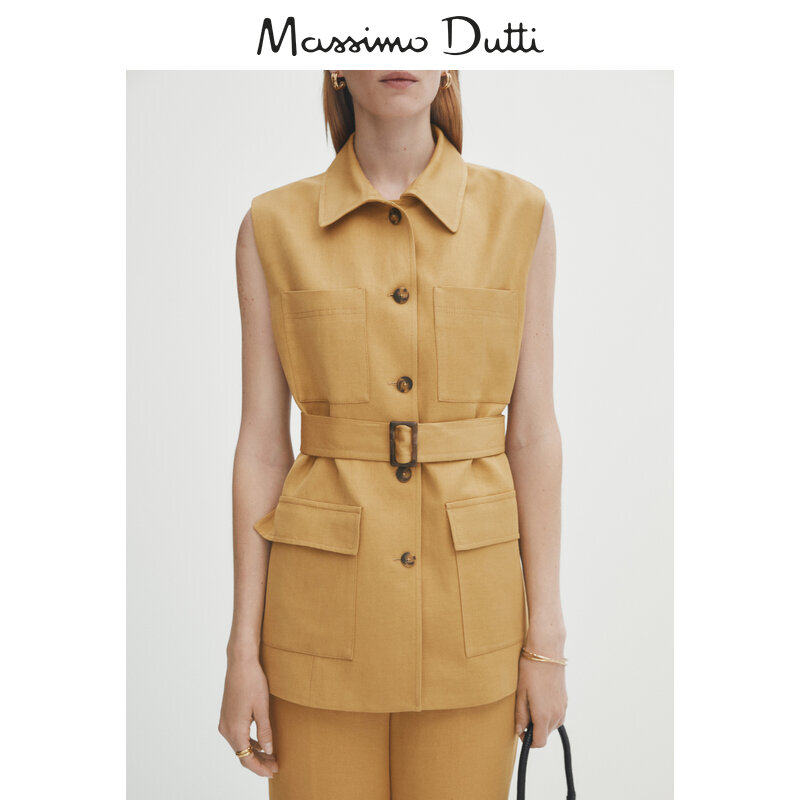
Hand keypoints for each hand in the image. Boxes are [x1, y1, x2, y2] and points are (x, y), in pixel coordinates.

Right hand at [218, 655, 277, 776]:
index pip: (246, 759)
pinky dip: (249, 742)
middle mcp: (226, 729)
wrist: (240, 662)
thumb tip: (268, 751)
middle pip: (242, 754)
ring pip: (239, 745)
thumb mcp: (262, 707)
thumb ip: (265, 731)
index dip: (259, 769)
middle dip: (259, 762)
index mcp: (235, 730)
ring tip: (271, 757)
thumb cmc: (252, 681)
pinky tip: (260, 743)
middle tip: (276, 765)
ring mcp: (225, 722)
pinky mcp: (227, 715)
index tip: (273, 772)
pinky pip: (237, 736)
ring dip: (254, 752)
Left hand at [514, 655, 567, 748]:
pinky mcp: (565, 700)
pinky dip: (548, 713)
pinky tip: (540, 698)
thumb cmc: (530, 669)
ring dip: (541, 721)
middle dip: (534, 729)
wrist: (546, 651)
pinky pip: (557, 715)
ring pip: (551, 725)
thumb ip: (520, 715)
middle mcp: (556, 714)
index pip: (539, 742)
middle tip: (523, 712)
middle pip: (545, 734)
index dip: (529, 740)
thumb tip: (519, 730)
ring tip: (531, 702)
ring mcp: (563, 707)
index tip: (521, 730)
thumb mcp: (520, 693)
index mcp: (543, 715)